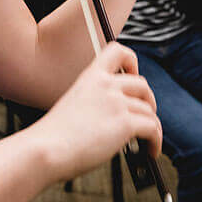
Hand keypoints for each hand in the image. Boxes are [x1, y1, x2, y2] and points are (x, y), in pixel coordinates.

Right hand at [27, 43, 161, 180]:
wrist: (45, 150)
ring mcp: (117, 103)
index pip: (118, 51)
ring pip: (149, 111)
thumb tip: (112, 119)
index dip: (131, 61)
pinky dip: (156, 142)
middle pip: (142, 84)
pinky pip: (153, 128)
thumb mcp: (72, 105)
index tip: (133, 73)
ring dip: (152, 127)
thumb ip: (94, 103)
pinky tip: (150, 151)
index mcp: (90, 78)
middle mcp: (106, 86)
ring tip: (148, 141)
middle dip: (148, 101)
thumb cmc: (52, 136)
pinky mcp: (125, 123)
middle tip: (145, 115)